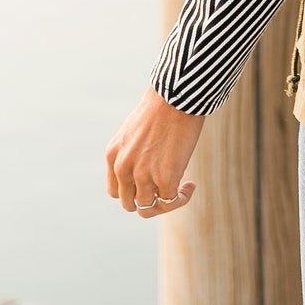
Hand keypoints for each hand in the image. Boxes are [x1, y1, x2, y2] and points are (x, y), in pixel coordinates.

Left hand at [105, 87, 204, 215]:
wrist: (177, 96)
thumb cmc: (162, 106)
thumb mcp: (135, 132)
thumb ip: (135, 153)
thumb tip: (152, 170)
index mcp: (113, 155)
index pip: (115, 191)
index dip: (134, 192)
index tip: (150, 183)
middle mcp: (123, 168)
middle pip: (130, 204)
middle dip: (149, 200)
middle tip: (166, 188)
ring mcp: (143, 175)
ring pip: (148, 208)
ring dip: (165, 202)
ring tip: (181, 187)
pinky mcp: (165, 177)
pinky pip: (171, 202)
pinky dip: (182, 198)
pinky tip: (191, 185)